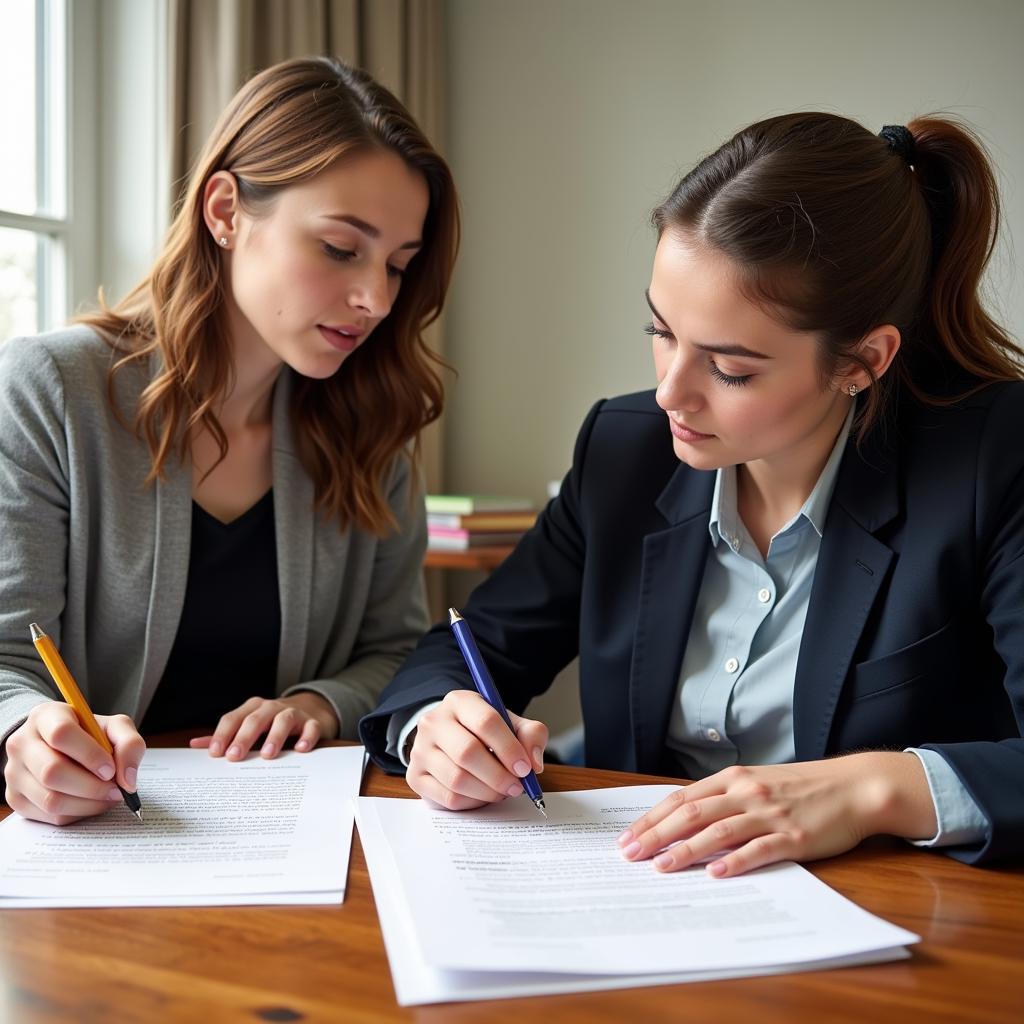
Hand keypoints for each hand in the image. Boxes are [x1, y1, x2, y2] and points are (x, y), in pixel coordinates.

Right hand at [3, 702, 144, 825]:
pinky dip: (77, 814)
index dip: (90, 755)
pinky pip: (48, 816)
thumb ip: (129, 744)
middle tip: (116, 790)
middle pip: (52, 772)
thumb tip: (128, 780)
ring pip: (50, 799)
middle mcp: (22, 743)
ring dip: (87, 804)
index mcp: (45, 716)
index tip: (110, 769)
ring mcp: (14, 772)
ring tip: (108, 797)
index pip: (62, 734)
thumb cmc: (90, 734)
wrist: (60, 745)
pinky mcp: (15, 798)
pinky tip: (91, 803)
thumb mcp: (114, 727)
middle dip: (92, 787)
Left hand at [189, 692, 339, 759]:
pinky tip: (301, 749)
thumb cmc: (272, 722)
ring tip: (267, 755)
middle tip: (234, 757)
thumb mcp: (249, 725)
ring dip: (275, 736)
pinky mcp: (313, 723)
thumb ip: (225, 736)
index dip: (223, 734)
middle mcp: (272, 708)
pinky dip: (306, 737)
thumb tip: (194, 744)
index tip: (215, 753)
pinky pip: (311, 728)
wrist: (311, 710)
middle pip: (256, 719)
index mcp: (253, 708)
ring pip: (284, 720)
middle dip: (244, 737)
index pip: (234, 718)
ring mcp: (294, 714)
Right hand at [405, 690, 547, 810]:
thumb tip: (533, 763)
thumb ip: (530, 735)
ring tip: (502, 790)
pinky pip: (448, 798)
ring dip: (487, 792)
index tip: (525, 768)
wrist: (449, 737)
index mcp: (459, 701)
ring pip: (457, 779)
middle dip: (499, 775)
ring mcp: (420, 750)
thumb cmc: (484, 731)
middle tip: (517, 786)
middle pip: (467, 752)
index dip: (509, 748)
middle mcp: (434, 722)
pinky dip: (473, 802)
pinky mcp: (415, 776)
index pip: (485, 721)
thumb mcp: (509, 723)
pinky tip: (483, 795)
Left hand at [617, 752, 937, 877]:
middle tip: (630, 855)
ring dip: (686, 850)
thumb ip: (724, 799)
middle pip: (691, 813)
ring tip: (661, 867)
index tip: (628, 836)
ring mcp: (769, 814)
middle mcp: (746, 793)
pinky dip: (735, 861)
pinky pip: (759, 850)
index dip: (652, 818)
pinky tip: (716, 873)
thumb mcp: (758, 782)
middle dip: (657, 835)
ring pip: (718, 831)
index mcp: (734, 779)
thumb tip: (684, 819)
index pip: (682, 799)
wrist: (854, 786)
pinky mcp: (793, 837)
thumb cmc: (803, 787)